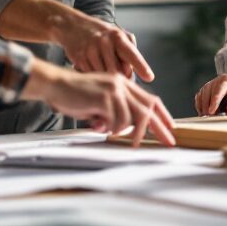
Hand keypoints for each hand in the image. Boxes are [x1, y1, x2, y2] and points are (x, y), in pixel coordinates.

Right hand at [22, 61, 175, 146]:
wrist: (56, 84)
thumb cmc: (74, 95)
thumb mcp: (100, 102)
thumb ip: (115, 111)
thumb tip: (127, 130)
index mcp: (123, 84)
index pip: (150, 98)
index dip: (162, 114)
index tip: (170, 127)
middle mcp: (122, 84)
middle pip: (149, 108)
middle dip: (160, 128)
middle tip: (168, 142)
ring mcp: (114, 90)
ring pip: (132, 118)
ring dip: (124, 132)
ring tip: (108, 132)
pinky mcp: (105, 97)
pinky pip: (116, 121)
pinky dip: (110, 128)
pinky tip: (97, 125)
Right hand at [56, 11, 154, 82]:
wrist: (73, 26)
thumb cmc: (101, 35)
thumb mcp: (117, 36)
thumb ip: (128, 52)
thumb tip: (131, 73)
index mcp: (118, 37)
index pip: (131, 54)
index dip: (141, 66)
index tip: (149, 77)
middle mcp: (105, 42)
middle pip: (118, 71)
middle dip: (122, 79)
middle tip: (121, 78)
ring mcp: (91, 50)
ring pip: (105, 76)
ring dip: (107, 80)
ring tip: (105, 73)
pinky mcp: (80, 58)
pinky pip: (92, 76)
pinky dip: (95, 78)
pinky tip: (94, 71)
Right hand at [194, 69, 226, 115]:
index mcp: (226, 80)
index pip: (218, 90)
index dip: (214, 101)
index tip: (211, 111)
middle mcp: (215, 81)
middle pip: (207, 93)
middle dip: (207, 107)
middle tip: (210, 119)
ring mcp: (209, 85)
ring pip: (201, 96)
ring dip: (203, 107)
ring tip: (208, 118)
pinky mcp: (205, 90)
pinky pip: (199, 98)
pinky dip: (200, 106)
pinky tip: (204, 114)